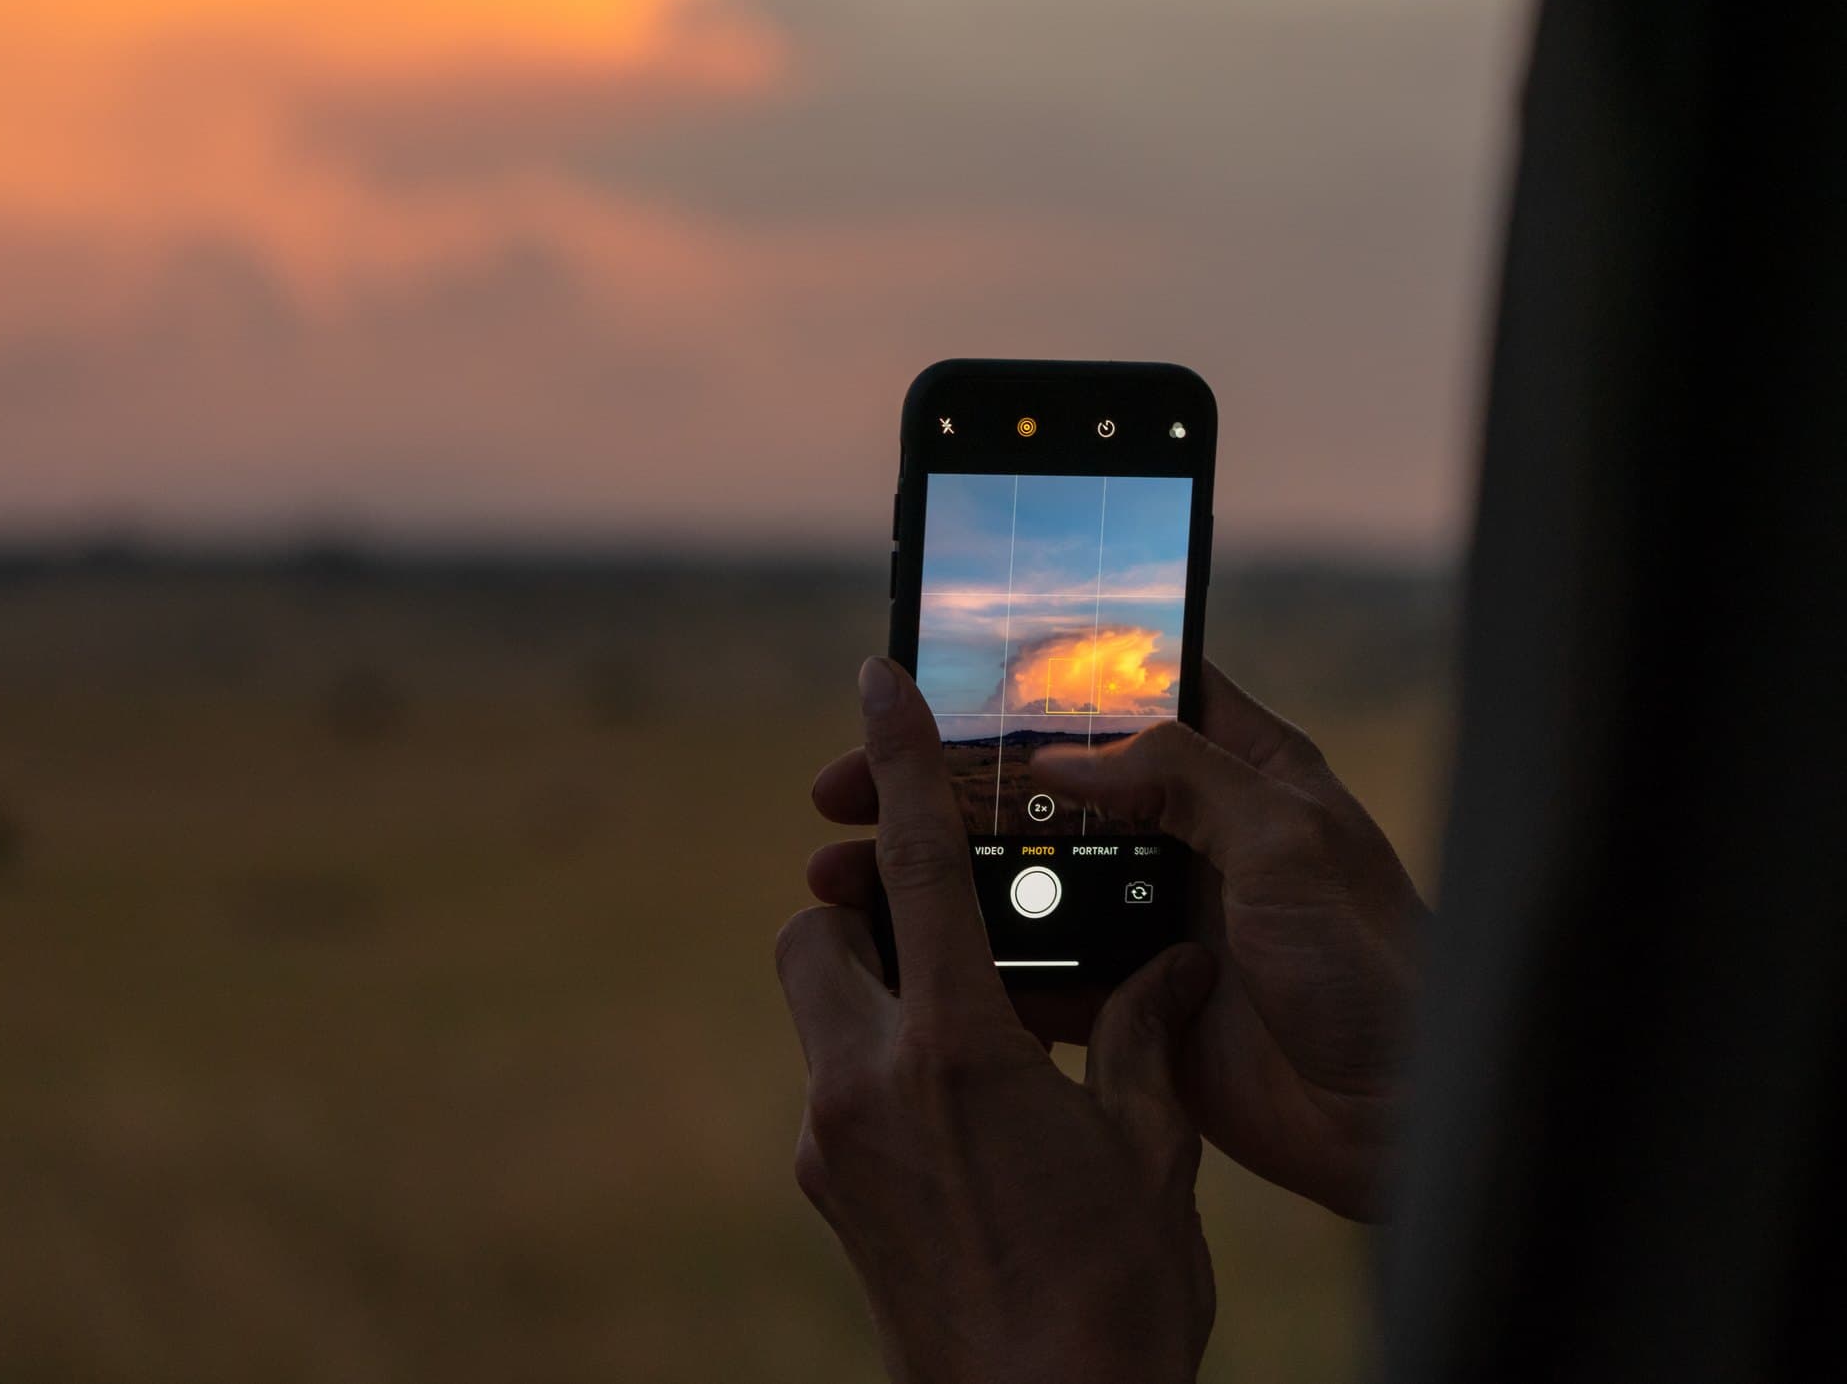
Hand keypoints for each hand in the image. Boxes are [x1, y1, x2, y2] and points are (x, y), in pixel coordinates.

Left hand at [777, 658, 1217, 1383]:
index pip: (910, 865)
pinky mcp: (830, 1195)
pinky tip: (963, 1118)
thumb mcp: (1152, 1155)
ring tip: (967, 1029)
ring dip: (868, 988)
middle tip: (942, 925)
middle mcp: (867, 1085)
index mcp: (956, 1051)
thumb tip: (1167, 972)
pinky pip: (836, 1087)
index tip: (876, 679)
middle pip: (813, 931)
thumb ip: (1145, 1044)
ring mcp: (833, 1146)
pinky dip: (879, 1066)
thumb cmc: (1116, 1300)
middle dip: (857, 904)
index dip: (896, 759)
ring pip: (816, 1010)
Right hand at [808, 662, 1425, 1221]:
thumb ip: (1179, 774)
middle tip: (846, 789)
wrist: (1406, 1112)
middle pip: (1038, 793)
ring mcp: (1152, 918)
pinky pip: (1036, 972)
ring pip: (1022, 880)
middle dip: (940, 789)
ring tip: (843, 875)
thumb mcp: (1285, 837)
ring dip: (937, 876)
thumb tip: (1057, 754)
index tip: (926, 693)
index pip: (1110, 703)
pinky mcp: (1131, 1002)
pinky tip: (900, 954)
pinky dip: (970, 962)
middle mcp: (1184, 836)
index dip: (1017, 695)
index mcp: (1235, 771)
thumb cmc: (1376, 959)